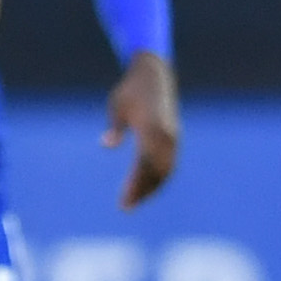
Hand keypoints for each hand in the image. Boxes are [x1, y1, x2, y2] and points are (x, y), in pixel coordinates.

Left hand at [105, 50, 179, 207]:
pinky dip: (160, 177)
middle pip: (157, 172)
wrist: (154, 73)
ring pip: (166, 170)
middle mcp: (166, 135)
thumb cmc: (130, 90)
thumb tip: (106, 145)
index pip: (144, 165)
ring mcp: (173, 137)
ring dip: (152, 187)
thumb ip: (115, 127)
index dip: (135, 185)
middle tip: (126, 207)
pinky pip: (170, 163)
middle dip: (143, 191)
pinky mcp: (175, 137)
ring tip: (134, 201)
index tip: (124, 201)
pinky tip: (147, 187)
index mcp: (152, 128)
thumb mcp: (117, 105)